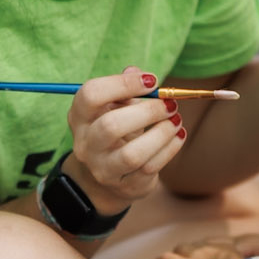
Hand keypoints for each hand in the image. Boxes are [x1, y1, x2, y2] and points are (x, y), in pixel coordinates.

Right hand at [64, 66, 185, 213]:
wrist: (111, 177)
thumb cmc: (117, 131)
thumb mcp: (115, 107)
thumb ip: (125, 90)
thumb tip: (137, 72)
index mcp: (79, 117)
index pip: (91, 95)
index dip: (123, 84)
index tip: (152, 81)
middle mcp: (85, 144)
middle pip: (111, 126)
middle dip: (148, 111)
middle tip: (170, 103)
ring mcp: (103, 168)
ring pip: (132, 154)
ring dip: (161, 133)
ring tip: (176, 120)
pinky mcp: (125, 186)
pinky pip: (150, 167)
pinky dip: (170, 148)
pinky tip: (178, 135)